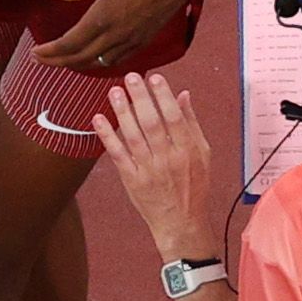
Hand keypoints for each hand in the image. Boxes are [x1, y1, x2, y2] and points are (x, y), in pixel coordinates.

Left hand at [31, 0, 211, 68]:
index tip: (35, 53)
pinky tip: (95, 57)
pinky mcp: (144, 41)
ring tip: (63, 60)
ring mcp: (132, 41)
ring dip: (78, 64)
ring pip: (99, 63)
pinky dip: (100, 63)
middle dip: (58, 62)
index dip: (50, 53)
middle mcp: (116, 36)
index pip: (69, 45)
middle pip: (81, 59)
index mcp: (102, 19)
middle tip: (40, 60)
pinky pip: (118, 60)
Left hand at [93, 72, 217, 254]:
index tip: (155, 77)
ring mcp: (148, 169)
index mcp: (188, 151)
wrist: (181, 223)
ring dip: (122, 112)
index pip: (175, 118)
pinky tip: (98, 118)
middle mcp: (168, 159)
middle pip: (152, 123)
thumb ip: (192, 123)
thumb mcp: (203, 154)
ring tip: (114, 91)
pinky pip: (117, 154)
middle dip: (140, 98)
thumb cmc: (194, 187)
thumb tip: (183, 94)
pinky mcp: (131, 179)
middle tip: (130, 77)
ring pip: (133, 136)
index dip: (163, 96)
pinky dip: (107, 136)